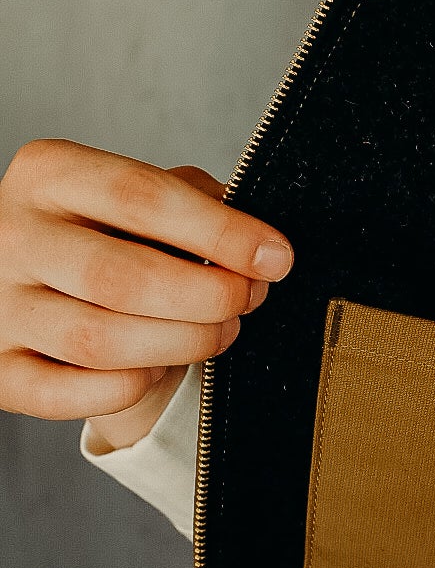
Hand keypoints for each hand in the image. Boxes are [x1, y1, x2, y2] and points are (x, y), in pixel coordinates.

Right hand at [0, 140, 293, 446]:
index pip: (141, 197)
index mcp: (48, 174)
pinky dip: (129, 386)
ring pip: (100, 342)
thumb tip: (257, 246)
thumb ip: (190, 202)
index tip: (275, 257)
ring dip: (181, 343)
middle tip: (247, 301)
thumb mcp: (137, 198)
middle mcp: (10, 235)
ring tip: (218, 332)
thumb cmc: (103, 237)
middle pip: (122, 277)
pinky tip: (155, 366)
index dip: (220, 232)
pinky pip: (71, 393)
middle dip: (207, 297)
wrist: (34, 286)